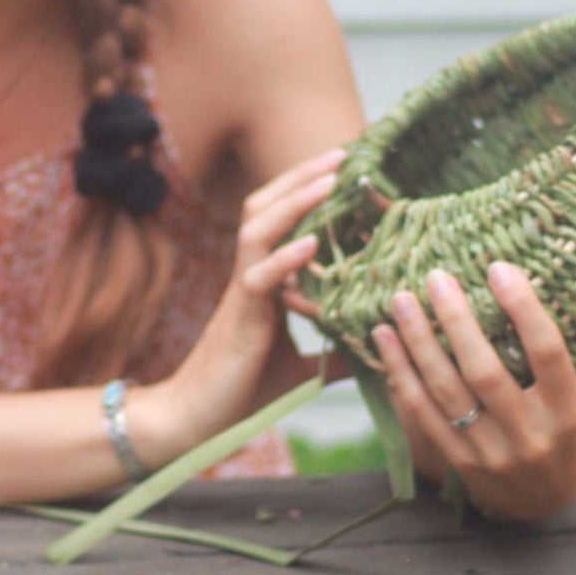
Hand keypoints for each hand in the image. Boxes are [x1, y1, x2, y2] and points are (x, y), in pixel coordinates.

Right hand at [129, 148, 345, 462]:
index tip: (345, 165)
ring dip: (294, 202)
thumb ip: (336, 354)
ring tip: (330, 182)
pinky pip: (259, 279)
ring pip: (258, 231)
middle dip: (301, 176)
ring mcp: (243, 295)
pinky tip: (312, 243)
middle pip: (265, 207)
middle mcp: (251, 277)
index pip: (280, 218)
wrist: (197, 420)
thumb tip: (377, 350)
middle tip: (342, 154)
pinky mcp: (240, 320)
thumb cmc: (243, 390)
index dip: (305, 188)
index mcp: (264, 281)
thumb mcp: (303, 369)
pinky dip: (285, 258)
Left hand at [370, 262, 575, 520]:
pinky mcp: (455, 459)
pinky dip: (399, 372)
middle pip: (487, 372)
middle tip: (435, 276)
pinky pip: (421, 411)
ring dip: (417, 344)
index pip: (548, 352)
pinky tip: (383, 338)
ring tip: (399, 300)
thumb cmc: (574, 425)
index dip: (523, 309)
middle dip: (457, 322)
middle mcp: (531, 434)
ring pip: (446, 391)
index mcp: (572, 410)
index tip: (497, 266)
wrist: (542, 500)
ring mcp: (490, 451)